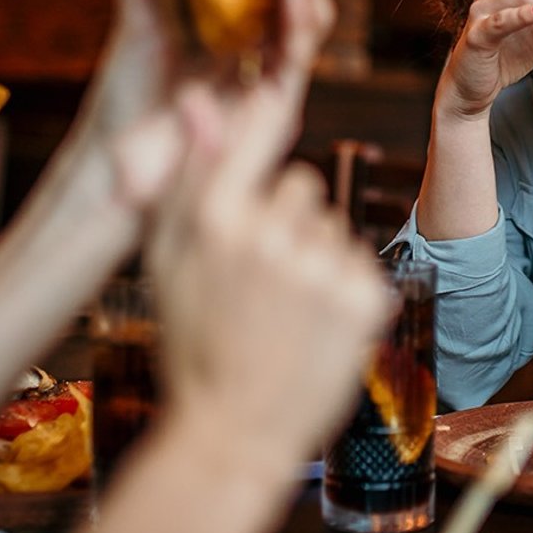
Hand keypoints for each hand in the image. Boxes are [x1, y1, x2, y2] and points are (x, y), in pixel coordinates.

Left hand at [84, 0, 335, 194]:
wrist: (117, 161)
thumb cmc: (126, 101)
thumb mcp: (137, 21)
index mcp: (229, 36)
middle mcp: (254, 59)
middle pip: (297, 6)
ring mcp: (266, 85)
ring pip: (307, 29)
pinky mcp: (271, 110)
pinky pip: (298, 63)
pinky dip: (302, 26)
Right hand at [148, 82, 390, 453]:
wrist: (233, 434)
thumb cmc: (193, 343)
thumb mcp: (168, 259)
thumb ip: (186, 175)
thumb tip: (200, 98)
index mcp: (213, 220)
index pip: (258, 129)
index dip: (267, 123)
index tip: (271, 111)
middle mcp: (268, 236)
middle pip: (302, 182)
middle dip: (286, 218)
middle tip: (260, 277)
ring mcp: (320, 268)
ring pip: (332, 226)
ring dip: (315, 257)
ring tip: (285, 312)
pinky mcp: (363, 298)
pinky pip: (358, 261)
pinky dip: (343, 289)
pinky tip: (314, 327)